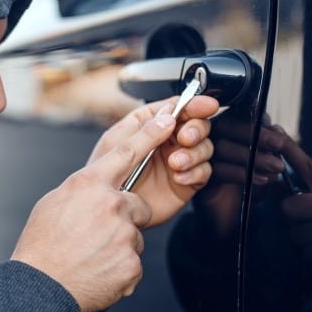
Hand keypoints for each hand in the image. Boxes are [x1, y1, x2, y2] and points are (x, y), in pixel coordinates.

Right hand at [11, 108, 177, 311]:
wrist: (40, 287)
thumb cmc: (42, 245)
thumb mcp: (54, 202)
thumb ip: (83, 189)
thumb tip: (96, 186)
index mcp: (88, 184)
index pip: (126, 151)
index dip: (150, 134)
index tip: (167, 119)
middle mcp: (110, 205)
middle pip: (136, 204)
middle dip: (125, 217)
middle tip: (97, 234)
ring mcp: (124, 234)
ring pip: (134, 235)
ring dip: (119, 245)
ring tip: (91, 255)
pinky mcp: (133, 263)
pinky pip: (133, 262)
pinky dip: (119, 268)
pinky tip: (98, 271)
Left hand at [87, 95, 218, 226]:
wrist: (108, 207)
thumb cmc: (104, 174)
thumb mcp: (119, 145)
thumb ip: (145, 130)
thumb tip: (169, 116)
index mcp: (149, 124)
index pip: (176, 108)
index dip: (194, 104)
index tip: (207, 105)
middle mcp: (166, 140)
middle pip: (197, 125)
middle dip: (196, 129)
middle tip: (185, 138)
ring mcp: (178, 160)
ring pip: (204, 147)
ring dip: (194, 153)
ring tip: (175, 163)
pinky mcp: (186, 182)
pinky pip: (203, 172)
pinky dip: (195, 172)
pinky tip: (179, 177)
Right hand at [191, 113, 286, 236]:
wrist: (231, 224)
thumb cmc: (249, 191)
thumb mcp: (266, 166)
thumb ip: (270, 147)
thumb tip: (278, 129)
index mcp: (224, 131)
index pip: (236, 116)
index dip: (257, 123)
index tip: (279, 137)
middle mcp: (207, 139)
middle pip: (225, 126)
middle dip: (254, 134)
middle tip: (279, 146)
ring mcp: (197, 157)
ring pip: (220, 146)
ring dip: (252, 156)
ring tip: (276, 168)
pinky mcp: (193, 177)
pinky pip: (215, 169)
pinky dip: (240, 173)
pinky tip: (261, 180)